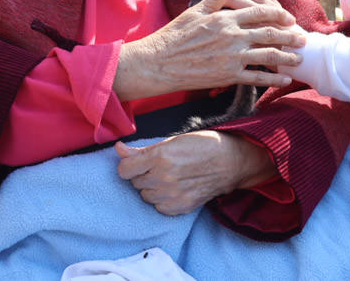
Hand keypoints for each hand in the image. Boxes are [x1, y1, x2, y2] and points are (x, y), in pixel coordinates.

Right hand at [114, 0, 305, 99]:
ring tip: (299, 59)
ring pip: (267, 55)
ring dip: (286, 57)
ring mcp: (232, 56)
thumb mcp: (196, 11)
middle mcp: (232, 36)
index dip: (277, 14)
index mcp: (225, 17)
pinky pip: (256, 77)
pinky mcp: (228, 75)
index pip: (259, 12)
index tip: (289, 18)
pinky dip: (272, 78)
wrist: (159, 62)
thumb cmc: (175, 35)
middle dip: (289, 35)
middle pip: (269, 33)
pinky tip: (283, 79)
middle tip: (303, 38)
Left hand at [115, 131, 274, 214]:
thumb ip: (142, 150)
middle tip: (161, 166)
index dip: (129, 165)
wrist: (231, 162)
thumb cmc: (203, 145)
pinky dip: (163, 199)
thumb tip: (118, 149)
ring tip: (170, 177)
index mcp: (160, 157)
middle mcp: (163, 178)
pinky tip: (175, 188)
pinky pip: (158, 207)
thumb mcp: (172, 140)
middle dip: (144, 174)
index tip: (137, 162)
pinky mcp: (180, 207)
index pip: (124, 170)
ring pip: (145, 195)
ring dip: (152, 187)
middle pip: (135, 182)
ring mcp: (172, 195)